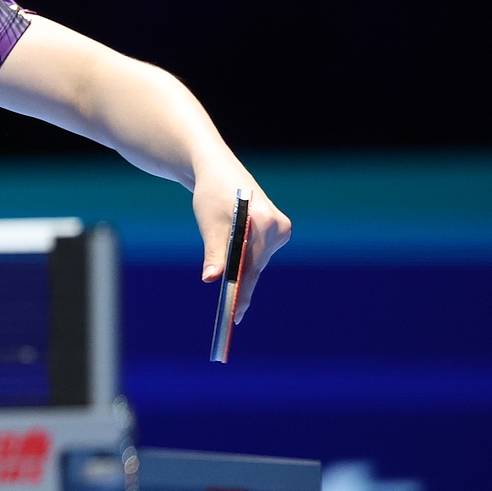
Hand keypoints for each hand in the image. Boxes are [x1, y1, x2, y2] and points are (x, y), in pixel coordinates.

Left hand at [194, 177, 290, 321]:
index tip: (235, 313)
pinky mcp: (278, 230)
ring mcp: (281, 228)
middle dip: (243, 288)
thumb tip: (211, 278)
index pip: (252, 264)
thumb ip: (214, 253)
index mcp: (263, 221)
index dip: (243, 291)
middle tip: (233, 316)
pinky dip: (248, 264)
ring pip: (258, 262)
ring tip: (235, 303)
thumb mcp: (210, 225)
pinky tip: (240, 277)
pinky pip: (260, 255)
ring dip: (245, 276)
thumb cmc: (212, 196)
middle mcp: (278, 226)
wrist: (220, 173)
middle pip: (257, 265)